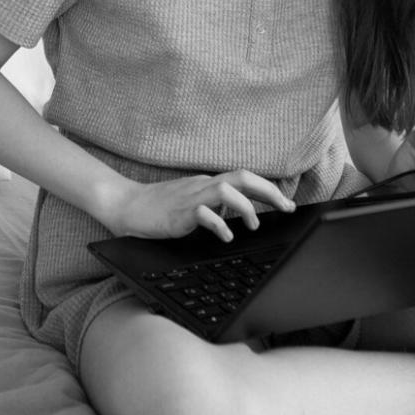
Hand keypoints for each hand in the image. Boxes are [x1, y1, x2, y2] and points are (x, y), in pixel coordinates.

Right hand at [107, 170, 296, 241]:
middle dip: (269, 192)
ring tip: (254, 225)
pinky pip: (204, 213)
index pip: (245, 179)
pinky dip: (220, 223)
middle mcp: (202, 185)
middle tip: (287, 207)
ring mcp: (191, 197)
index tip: (287, 203)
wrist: (126, 205)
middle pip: (243, 178)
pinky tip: (227, 235)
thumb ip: (214, 205)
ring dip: (246, 207)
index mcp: (207, 183)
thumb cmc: (159, 207)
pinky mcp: (178, 213)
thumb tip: (239, 214)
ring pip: (227, 190)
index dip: (269, 189)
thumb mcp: (192, 203)